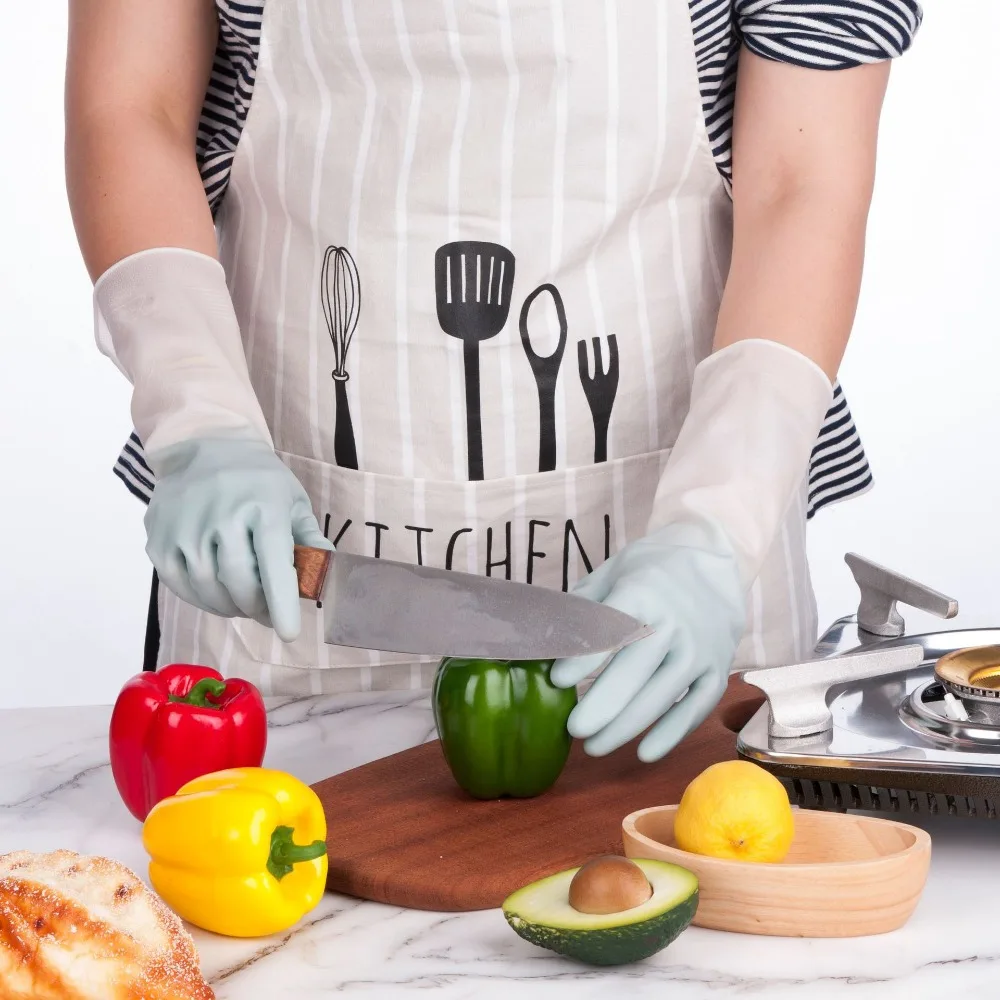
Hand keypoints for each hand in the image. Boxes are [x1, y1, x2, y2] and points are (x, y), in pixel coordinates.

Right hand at [144, 437, 331, 641]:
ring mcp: (184, 528)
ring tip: (244, 600)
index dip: (281, 603)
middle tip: (268, 612)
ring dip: (231, 607)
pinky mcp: (159, 539)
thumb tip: (325, 578)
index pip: (273, 564)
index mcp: (263, 506)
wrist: (204, 447)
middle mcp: (221, 516)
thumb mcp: (293, 503)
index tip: (289, 633)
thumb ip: (310, 542)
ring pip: (209, 591)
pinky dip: (203, 598)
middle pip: (239, 584)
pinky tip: (217, 591)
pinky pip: (182, 586)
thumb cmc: (259, 482)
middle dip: (258, 608)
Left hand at [550, 522, 744, 761]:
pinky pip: (696, 707)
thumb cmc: (653, 571)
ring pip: (662, 695)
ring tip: (594, 746)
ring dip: (627, 726)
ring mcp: (699, 649)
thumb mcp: (614, 571)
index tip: (557, 680)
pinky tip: (643, 753)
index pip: (611, 629)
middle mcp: (674, 623)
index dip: (583, 656)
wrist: (718, 562)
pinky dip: (672, 733)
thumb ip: (581, 605)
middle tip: (574, 729)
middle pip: (636, 670)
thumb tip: (541, 636)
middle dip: (603, 704)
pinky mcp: (717, 670)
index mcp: (642, 592)